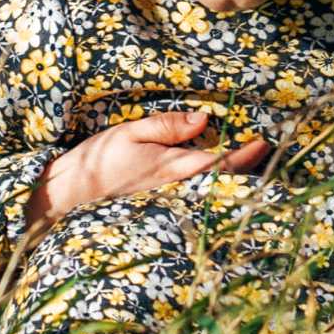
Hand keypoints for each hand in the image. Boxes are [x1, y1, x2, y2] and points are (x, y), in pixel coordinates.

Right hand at [25, 108, 270, 235]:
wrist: (68, 199)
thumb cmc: (99, 162)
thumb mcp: (130, 132)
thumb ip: (167, 126)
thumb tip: (204, 120)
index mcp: (175, 169)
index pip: (222, 164)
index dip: (247, 155)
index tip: (264, 142)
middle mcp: (180, 193)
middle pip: (224, 185)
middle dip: (246, 171)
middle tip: (262, 154)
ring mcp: (172, 206)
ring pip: (212, 196)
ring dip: (230, 183)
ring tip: (244, 167)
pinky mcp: (161, 213)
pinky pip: (195, 204)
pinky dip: (210, 194)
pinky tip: (212, 186)